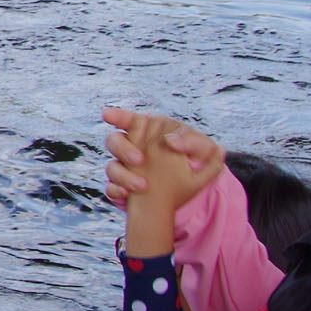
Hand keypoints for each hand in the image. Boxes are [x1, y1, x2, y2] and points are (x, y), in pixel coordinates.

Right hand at [101, 107, 225, 209]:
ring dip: (123, 175)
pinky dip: (116, 191)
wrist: (192, 188)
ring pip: (111, 167)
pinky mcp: (124, 187)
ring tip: (142, 186)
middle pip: (114, 141)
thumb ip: (193, 141)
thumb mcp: (203, 151)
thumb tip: (170, 141)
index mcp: (150, 133)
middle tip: (139, 160)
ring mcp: (126, 168)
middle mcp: (133, 148)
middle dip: (123, 149)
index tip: (107, 115)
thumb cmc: (196, 161)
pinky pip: (111, 188)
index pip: (129, 120)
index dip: (117, 116)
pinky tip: (127, 195)